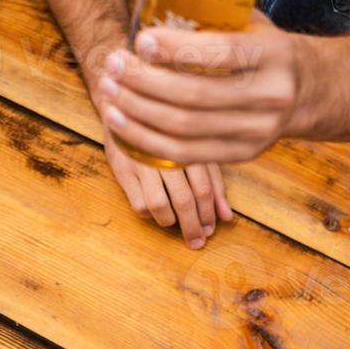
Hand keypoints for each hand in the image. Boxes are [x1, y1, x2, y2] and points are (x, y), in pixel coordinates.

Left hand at [97, 0, 303, 164]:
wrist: (306, 90)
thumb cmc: (259, 44)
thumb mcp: (240, 12)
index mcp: (274, 52)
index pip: (222, 51)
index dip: (176, 49)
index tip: (140, 40)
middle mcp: (271, 95)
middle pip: (196, 95)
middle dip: (145, 82)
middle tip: (112, 65)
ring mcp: (259, 130)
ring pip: (186, 128)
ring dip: (138, 112)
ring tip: (108, 92)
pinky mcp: (244, 154)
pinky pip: (187, 154)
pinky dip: (148, 140)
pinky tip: (122, 123)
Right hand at [100, 132, 233, 248]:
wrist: (125, 107)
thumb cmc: (167, 132)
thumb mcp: (193, 148)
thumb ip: (213, 181)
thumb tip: (227, 217)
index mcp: (189, 145)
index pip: (204, 188)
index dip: (209, 214)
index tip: (211, 229)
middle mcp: (166, 153)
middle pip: (184, 200)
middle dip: (193, 226)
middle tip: (197, 241)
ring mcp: (142, 161)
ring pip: (159, 204)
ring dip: (171, 222)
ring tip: (175, 224)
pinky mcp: (122, 168)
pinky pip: (138, 203)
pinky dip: (149, 214)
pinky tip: (155, 211)